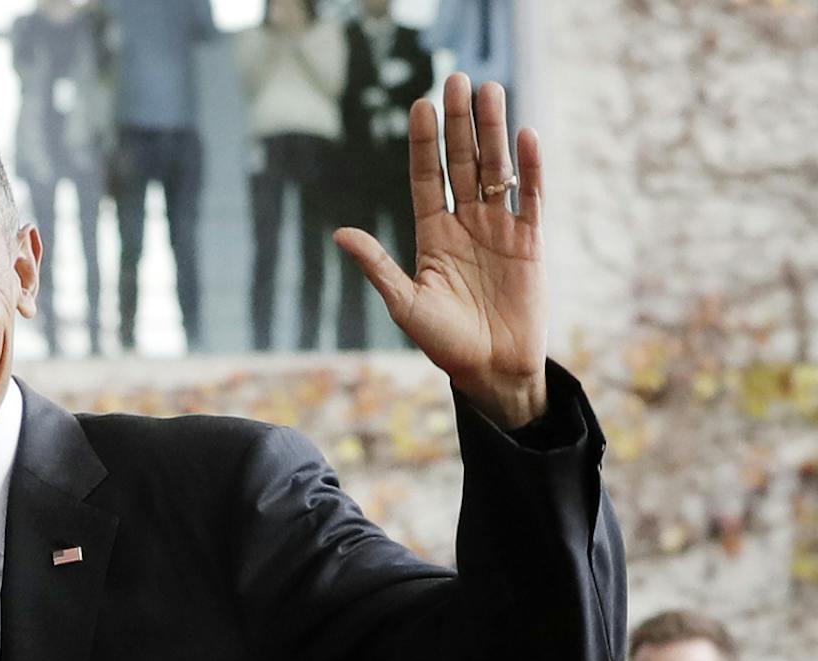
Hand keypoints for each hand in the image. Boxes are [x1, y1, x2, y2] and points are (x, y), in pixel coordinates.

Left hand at [337, 75, 548, 428]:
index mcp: (432, 234)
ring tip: (491, 90)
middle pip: (462, 162)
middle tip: (458, 78)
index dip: (425, 142)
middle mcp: (465, 223)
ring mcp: (499, 229)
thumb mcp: (405, 304)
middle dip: (460, 122)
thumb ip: (378, 266)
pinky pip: (531, 197)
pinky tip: (525, 135)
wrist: (492, 370)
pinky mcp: (530, 242)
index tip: (421, 104)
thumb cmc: (443, 342)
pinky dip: (530, 168)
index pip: (427, 177)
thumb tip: (339, 233)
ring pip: (496, 169)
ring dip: (494, 131)